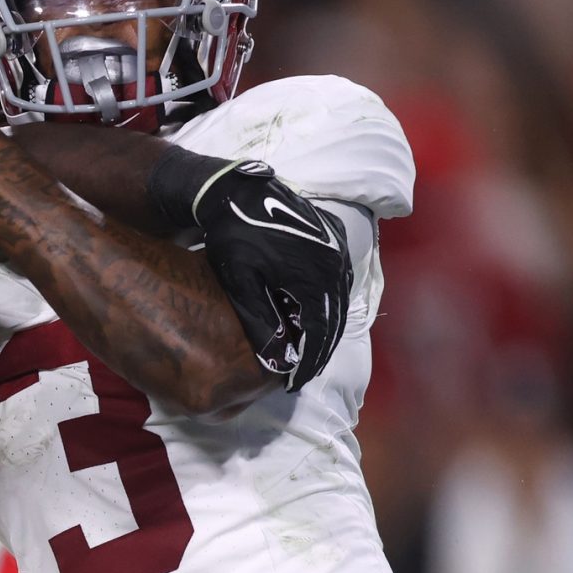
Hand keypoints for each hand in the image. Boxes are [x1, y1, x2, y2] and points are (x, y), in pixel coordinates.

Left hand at [191, 164, 352, 390]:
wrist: (235, 190)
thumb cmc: (233, 236)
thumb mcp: (242, 281)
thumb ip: (261, 319)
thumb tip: (278, 358)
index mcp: (314, 275)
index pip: (319, 330)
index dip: (309, 360)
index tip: (297, 382)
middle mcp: (335, 262)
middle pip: (335, 317)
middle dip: (321, 349)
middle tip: (305, 373)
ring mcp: (338, 246)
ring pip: (339, 298)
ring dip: (327, 325)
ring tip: (311, 349)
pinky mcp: (333, 235)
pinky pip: (339, 277)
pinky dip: (329, 300)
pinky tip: (316, 314)